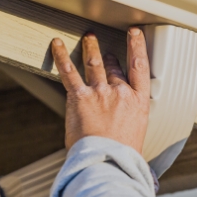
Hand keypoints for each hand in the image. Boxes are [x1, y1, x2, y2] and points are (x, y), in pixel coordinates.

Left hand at [51, 28, 150, 153]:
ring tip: (89, 38)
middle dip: (109, 58)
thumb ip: (131, 124)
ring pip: (94, 63)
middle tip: (105, 53)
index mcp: (138, 102)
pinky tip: (56, 44)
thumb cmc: (121, 157)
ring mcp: (100, 92)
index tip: (135, 35)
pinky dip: (61, 56)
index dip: (137, 47)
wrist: (108, 162)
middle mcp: (120, 92)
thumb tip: (128, 132)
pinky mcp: (80, 97)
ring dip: (91, 48)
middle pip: (114, 68)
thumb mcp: (136, 137)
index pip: (140, 67)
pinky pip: (69, 72)